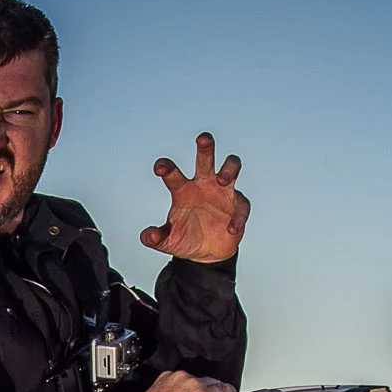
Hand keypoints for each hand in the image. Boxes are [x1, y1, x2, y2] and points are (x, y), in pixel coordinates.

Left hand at [140, 132, 248, 262]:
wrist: (208, 253)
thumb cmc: (187, 239)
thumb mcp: (169, 241)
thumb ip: (156, 238)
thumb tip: (149, 236)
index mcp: (183, 189)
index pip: (173, 173)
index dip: (166, 167)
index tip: (160, 168)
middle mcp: (204, 185)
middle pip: (206, 159)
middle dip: (205, 147)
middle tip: (202, 138)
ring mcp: (223, 193)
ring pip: (231, 169)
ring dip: (229, 169)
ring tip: (221, 179)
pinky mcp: (238, 206)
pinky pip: (242, 206)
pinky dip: (238, 217)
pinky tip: (231, 228)